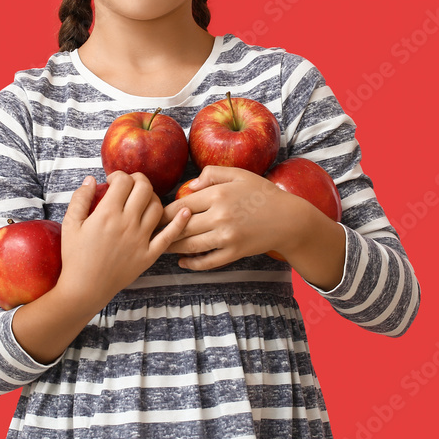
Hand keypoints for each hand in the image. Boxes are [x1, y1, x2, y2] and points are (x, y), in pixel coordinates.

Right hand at [57, 171, 191, 310]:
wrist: (85, 289)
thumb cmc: (75, 257)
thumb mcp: (70, 224)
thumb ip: (80, 198)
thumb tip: (91, 179)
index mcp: (107, 213)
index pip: (123, 181)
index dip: (118, 176)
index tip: (112, 182)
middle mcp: (128, 223)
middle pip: (144, 188)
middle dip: (138, 179)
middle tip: (130, 185)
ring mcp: (141, 239)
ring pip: (157, 207)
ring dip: (152, 196)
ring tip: (142, 199)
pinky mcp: (149, 254)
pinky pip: (169, 236)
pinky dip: (180, 222)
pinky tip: (186, 211)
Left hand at [157, 165, 313, 270]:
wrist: (289, 219)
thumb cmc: (262, 193)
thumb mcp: (239, 174)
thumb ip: (212, 174)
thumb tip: (190, 186)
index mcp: (219, 195)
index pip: (181, 205)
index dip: (163, 211)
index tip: (152, 214)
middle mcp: (220, 216)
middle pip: (181, 226)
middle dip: (163, 230)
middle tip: (148, 232)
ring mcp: (227, 237)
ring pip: (190, 245)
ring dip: (172, 247)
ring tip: (160, 246)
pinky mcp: (234, 253)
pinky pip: (208, 261)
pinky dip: (192, 264)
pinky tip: (182, 261)